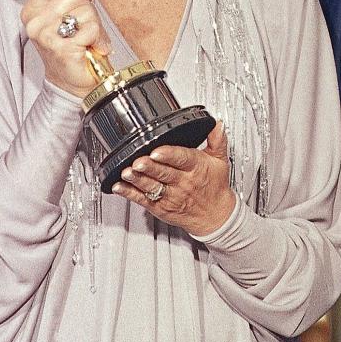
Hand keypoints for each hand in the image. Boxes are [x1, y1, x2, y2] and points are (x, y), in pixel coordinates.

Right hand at [21, 0, 111, 98]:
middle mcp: (35, 22)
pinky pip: (90, 28)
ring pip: (84, 9)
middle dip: (86, 7)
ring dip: (93, 23)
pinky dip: (97, 37)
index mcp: (33, 9)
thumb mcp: (75, 11)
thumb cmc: (74, 45)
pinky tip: (89, 46)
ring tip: (86, 37)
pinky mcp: (61, 48)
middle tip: (82, 25)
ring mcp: (46, 36)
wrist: (73, 81)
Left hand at [112, 126, 236, 235]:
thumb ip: (217, 140)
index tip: (156, 151)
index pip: (182, 159)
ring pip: (151, 186)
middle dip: (149, 167)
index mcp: (196, 168)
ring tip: (126, 173)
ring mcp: (170, 196)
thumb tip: (217, 125)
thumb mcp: (220, 161)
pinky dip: (130, 193)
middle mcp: (182, 182)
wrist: (215, 216)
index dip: (168, 155)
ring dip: (137, 180)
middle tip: (137, 162)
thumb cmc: (215, 187)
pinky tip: (120, 186)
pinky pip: (143, 200)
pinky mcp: (161, 207)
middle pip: (163, 173)